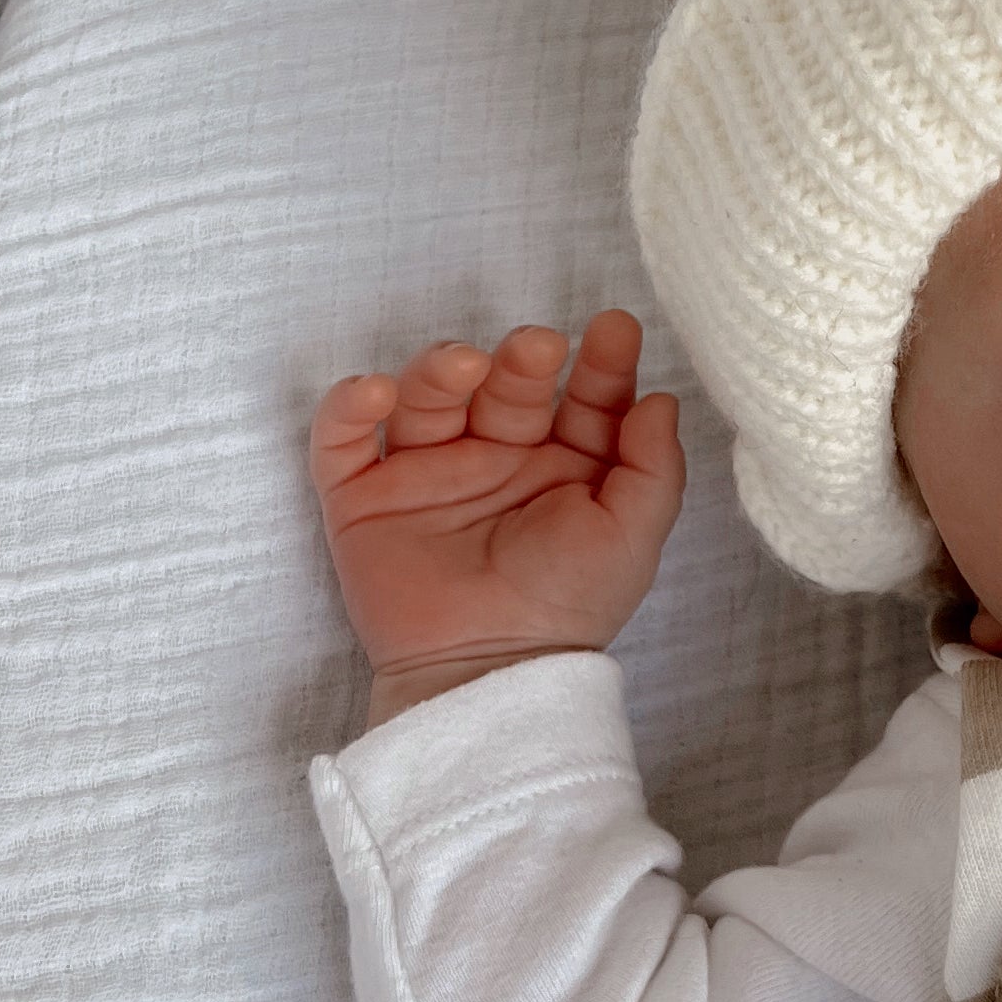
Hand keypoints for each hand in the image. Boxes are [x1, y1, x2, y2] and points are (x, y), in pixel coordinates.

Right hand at [308, 311, 686, 703]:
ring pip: (427, 396)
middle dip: (521, 359)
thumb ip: (653, 468)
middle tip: (538, 349)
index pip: (581, 398)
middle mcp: (495, 459)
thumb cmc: (567, 610)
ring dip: (440, 368)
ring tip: (465, 365)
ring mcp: (427, 474)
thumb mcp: (631, 538)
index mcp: (562, 467)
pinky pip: (342, 439)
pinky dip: (348, 406)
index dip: (601, 363)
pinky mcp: (363, 498)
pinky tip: (378, 393)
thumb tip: (659, 398)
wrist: (487, 671)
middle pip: (505, 385)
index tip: (615, 330)